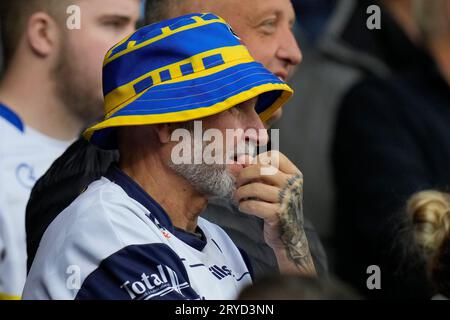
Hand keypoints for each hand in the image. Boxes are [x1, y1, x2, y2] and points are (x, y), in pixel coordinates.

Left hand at [234, 151, 315, 275]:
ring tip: (237, 197)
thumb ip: (258, 171)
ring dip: (240, 192)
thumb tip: (240, 160)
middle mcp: (293, 185)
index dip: (257, 159)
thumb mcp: (272, 186)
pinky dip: (244, 205)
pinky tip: (243, 207)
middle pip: (262, 169)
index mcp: (293, 174)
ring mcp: (286, 200)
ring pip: (255, 187)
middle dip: (244, 175)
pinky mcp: (278, 214)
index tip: (249, 169)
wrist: (289, 235)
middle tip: (238, 183)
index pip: (274, 156)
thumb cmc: (278, 207)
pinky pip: (254, 205)